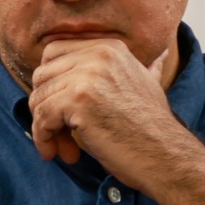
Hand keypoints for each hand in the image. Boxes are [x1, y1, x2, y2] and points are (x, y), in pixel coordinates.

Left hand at [26, 37, 190, 179]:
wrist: (165, 156)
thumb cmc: (152, 128)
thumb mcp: (149, 85)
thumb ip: (144, 68)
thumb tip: (160, 56)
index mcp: (109, 47)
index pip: (53, 54)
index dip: (50, 84)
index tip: (60, 110)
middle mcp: (98, 55)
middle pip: (41, 77)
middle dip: (44, 108)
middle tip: (60, 134)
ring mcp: (88, 76)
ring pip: (38, 99)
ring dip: (45, 128)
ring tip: (64, 148)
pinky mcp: (77, 100)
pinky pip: (41, 118)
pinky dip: (43, 138)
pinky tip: (59, 153)